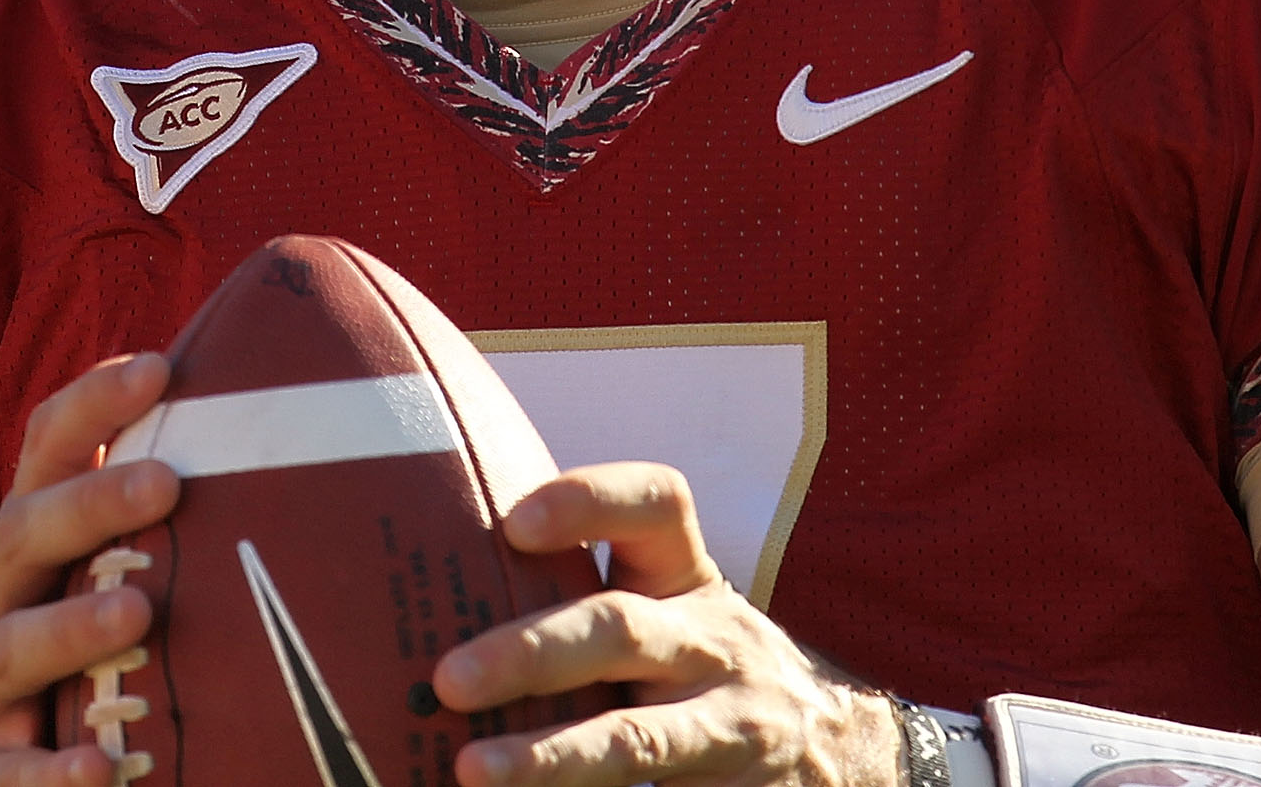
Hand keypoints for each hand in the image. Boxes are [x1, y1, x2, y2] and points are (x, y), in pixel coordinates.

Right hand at [0, 353, 180, 786]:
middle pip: (24, 532)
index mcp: (26, 546)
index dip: (92, 404)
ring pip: (9, 647)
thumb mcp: (94, 583)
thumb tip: (282, 453)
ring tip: (136, 612)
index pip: (44, 454)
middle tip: (167, 480)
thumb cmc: (67, 662)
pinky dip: (48, 774)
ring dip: (69, 627)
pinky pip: (5, 775)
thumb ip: (156, 528)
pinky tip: (99, 769)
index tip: (160, 367)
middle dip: (90, 502)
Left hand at [431, 463, 898, 786]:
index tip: (513, 524)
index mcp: (690, 580)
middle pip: (622, 628)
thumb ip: (586, 600)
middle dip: (532, 650)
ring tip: (473, 769)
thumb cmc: (701, 668)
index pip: (658, 504)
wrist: (836, 751)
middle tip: (448, 679)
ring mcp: (734, 727)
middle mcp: (717, 643)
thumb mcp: (671, 614)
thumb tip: (424, 607)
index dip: (589, 500)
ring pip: (639, 739)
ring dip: (552, 756)